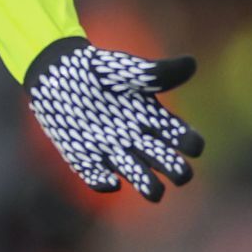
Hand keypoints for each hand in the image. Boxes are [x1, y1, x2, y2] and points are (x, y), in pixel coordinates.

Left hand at [25, 37, 203, 201]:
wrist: (59, 73)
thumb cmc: (100, 70)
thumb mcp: (129, 70)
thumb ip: (159, 71)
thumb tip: (192, 63)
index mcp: (155, 119)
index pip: (184, 139)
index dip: (191, 144)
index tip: (190, 144)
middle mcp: (139, 141)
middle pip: (169, 165)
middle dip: (177, 171)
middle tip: (177, 170)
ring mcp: (114, 152)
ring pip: (141, 178)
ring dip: (148, 185)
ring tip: (152, 188)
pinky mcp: (86, 159)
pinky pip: (98, 179)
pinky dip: (104, 183)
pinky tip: (111, 181)